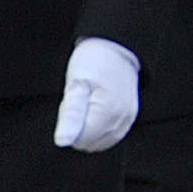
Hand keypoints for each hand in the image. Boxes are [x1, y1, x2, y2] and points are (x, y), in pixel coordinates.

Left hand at [54, 39, 141, 153]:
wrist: (116, 48)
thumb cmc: (93, 62)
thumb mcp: (75, 85)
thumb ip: (70, 116)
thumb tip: (63, 142)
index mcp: (107, 113)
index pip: (78, 140)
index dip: (69, 124)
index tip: (72, 102)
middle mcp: (121, 120)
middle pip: (88, 143)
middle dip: (78, 128)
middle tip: (79, 101)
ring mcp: (127, 120)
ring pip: (99, 142)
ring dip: (88, 128)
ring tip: (88, 102)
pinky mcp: (129, 118)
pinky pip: (109, 136)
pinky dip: (98, 128)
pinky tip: (97, 108)